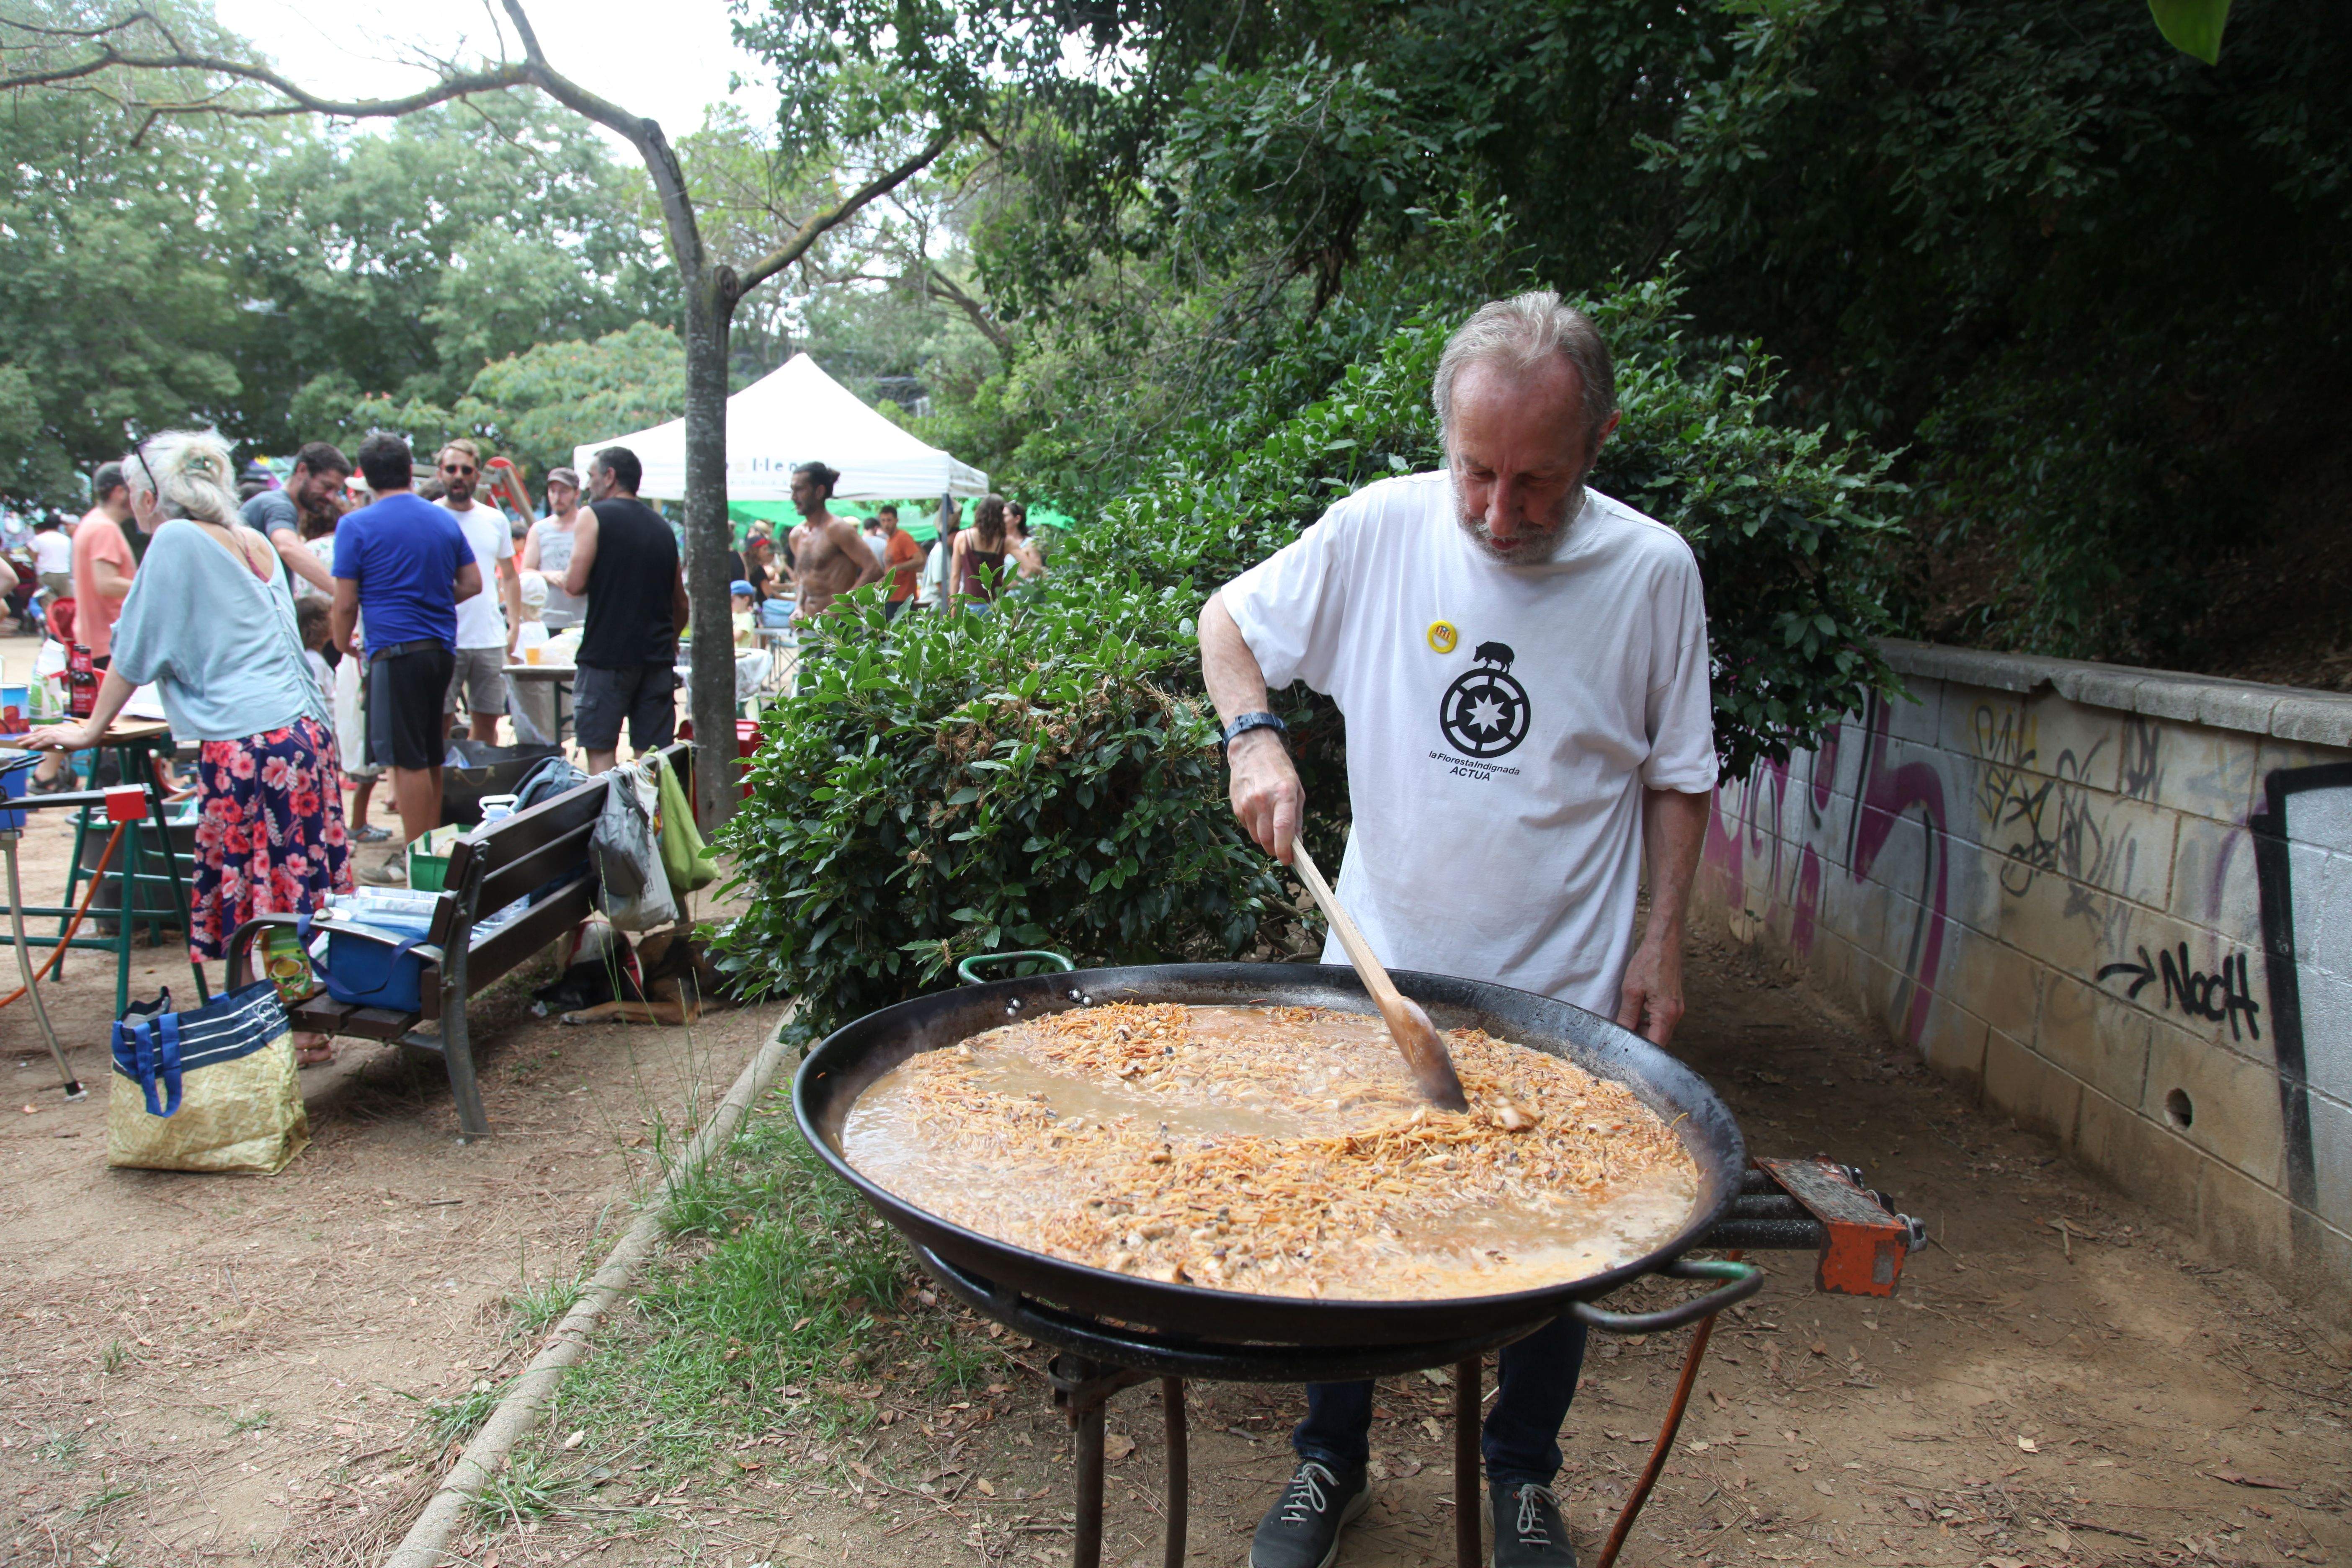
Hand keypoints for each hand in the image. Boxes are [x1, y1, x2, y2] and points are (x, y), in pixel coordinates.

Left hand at [24, 722, 95, 752]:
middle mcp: (54, 729)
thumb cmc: (82, 737)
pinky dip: (37, 744)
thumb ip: (61, 739)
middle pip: (36, 732)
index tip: (27, 735)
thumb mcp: (70, 738)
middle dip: (26, 736)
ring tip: (20, 743)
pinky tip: (31, 747)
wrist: (89, 736)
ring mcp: (55, 733)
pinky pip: (44, 741)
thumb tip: (57, 744)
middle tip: (17, 739)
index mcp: (57, 728)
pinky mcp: (57, 737)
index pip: (41, 729)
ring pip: (38, 736)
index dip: (33, 732)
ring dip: (28, 740)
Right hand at [1227, 729, 1303, 863]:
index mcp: (1283, 794)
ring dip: (1265, 839)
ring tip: (1271, 825)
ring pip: (1256, 837)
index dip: (1285, 849)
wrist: (1252, 750)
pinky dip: (1255, 828)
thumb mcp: (1296, 790)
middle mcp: (1263, 800)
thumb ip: (1297, 818)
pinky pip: (1247, 827)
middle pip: (1266, 839)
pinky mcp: (1236, 806)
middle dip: (1275, 849)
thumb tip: (1297, 844)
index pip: (1282, 828)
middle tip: (1282, 848)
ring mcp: (1247, 803)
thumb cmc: (1279, 770)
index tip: (1288, 860)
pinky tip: (1259, 814)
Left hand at [1615, 930, 1686, 1045]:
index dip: (1641, 1053)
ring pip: (1660, 1031)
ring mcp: (1677, 1009)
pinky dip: (1649, 1024)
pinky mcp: (1674, 1003)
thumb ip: (1627, 1016)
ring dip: (1644, 1033)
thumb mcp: (1631, 991)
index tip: (1626, 1055)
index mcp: (1666, 1014)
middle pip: (1659, 1040)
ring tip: (1625, 1030)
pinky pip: (1662, 1021)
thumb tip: (1621, 1033)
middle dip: (1641, 1044)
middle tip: (1621, 1043)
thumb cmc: (1649, 963)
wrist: (1664, 942)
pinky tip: (1635, 1019)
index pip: (1656, 1045)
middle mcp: (1675, 1014)